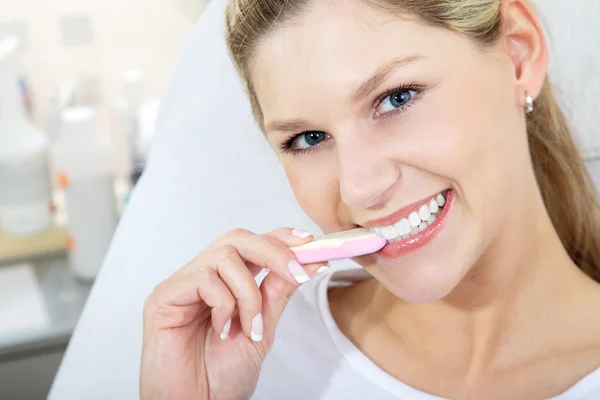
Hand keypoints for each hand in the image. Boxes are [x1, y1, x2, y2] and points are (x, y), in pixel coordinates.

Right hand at [140, 228, 326, 399]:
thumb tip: (305, 262)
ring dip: (248, 293)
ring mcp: (182, 285)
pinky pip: (204, 280)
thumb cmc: (222, 376)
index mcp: (225, 283)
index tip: (309, 242)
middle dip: (273, 252)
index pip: (252, 244)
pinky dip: (224, 306)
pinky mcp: (163, 297)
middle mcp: (202, 277)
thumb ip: (276, 293)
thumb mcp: (262, 329)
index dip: (280, 237)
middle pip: (238, 239)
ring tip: (249, 328)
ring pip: (225, 257)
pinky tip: (221, 332)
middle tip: (296, 274)